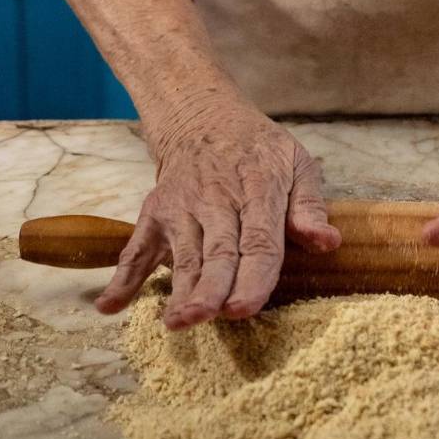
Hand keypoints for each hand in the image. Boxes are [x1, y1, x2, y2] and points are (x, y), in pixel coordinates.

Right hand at [94, 100, 339, 329]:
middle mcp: (217, 199)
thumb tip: (328, 243)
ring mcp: (182, 207)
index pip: (259, 240)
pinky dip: (122, 277)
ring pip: (182, 255)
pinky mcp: (155, 213)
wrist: (202, 115)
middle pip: (217, 251)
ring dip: (178, 289)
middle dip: (212, 287)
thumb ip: (311, 205)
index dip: (254, 276)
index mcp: (259, 189)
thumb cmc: (259, 150)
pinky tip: (109, 306)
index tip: (245, 307)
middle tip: (209, 318)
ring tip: (176, 324)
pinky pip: (137, 248)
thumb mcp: (296, 162)